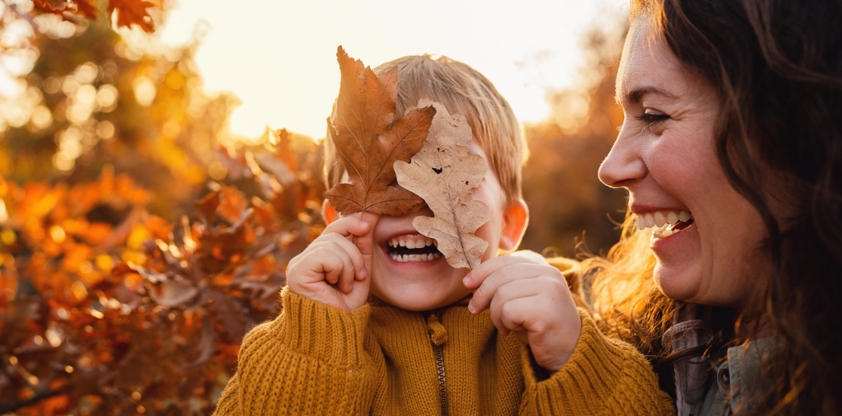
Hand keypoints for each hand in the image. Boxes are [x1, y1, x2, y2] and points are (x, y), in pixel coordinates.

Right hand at [286, 212, 378, 311]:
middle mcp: (305, 258)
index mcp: (318, 257)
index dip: (350, 223)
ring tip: (345, 286)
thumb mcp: (359, 273)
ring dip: (348, 266)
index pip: (333, 228)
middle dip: (354, 254)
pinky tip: (335, 285)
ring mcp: (299, 263)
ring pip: (332, 244)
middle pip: (335, 235)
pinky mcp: (297, 270)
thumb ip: (361, 248)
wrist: (333, 332)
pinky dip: (338, 269)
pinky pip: (325, 255)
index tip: (367, 225)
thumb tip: (368, 219)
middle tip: (358, 277)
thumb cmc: (345, 307)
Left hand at [463, 255, 581, 371]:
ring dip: (496, 315)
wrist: (569, 353)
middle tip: (474, 310)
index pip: (506, 261)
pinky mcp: (546, 309)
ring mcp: (549, 289)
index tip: (467, 285)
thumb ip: (504, 285)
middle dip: (482, 294)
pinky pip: (508, 310)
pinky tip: (514, 331)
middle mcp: (549, 273)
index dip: (482, 271)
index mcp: (543, 267)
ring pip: (501, 294)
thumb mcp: (521, 299)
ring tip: (505, 326)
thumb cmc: (540, 326)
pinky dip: (505, 323)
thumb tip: (471, 280)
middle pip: (500, 276)